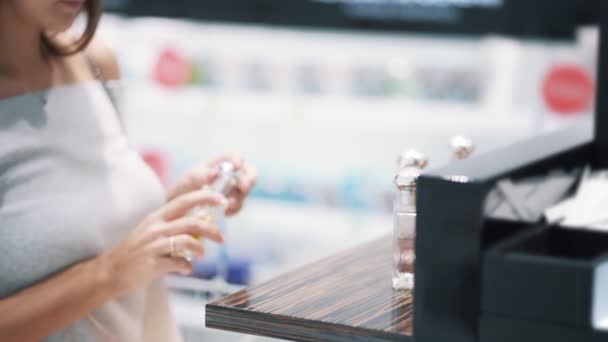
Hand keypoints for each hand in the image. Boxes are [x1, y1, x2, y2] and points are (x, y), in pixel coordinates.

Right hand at [99, 191, 225, 295]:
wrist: (112, 271)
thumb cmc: (137, 250)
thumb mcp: (152, 229)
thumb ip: (173, 223)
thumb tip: (202, 223)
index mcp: (157, 216)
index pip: (185, 200)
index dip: (205, 197)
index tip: (222, 200)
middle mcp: (156, 227)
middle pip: (191, 222)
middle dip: (211, 229)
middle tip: (221, 238)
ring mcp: (154, 245)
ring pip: (187, 241)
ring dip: (200, 249)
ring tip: (202, 255)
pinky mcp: (153, 263)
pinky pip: (179, 262)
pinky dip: (187, 266)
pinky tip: (185, 268)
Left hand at [166, 153, 256, 215]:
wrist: (177, 211)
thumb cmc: (181, 191)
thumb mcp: (188, 181)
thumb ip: (200, 176)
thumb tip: (214, 173)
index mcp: (218, 165)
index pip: (234, 156)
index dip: (239, 159)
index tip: (236, 166)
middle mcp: (228, 176)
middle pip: (248, 172)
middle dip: (249, 179)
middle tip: (244, 188)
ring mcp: (232, 190)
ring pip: (244, 191)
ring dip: (239, 197)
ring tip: (228, 206)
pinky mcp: (232, 204)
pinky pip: (239, 205)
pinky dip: (235, 209)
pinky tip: (226, 213)